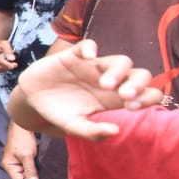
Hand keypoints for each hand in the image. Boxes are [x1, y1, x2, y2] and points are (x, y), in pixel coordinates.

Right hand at [0, 39, 16, 72]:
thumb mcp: (5, 44)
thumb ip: (8, 51)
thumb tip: (12, 59)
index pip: (0, 61)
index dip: (8, 65)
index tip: (15, 64)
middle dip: (8, 67)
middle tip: (14, 65)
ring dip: (5, 69)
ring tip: (9, 64)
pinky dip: (1, 69)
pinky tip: (4, 65)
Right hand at [1, 123, 39, 178]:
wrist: (23, 125)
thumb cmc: (21, 138)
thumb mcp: (27, 156)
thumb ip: (30, 170)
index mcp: (8, 166)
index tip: (39, 178)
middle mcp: (11, 165)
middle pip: (23, 178)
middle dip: (32, 176)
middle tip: (40, 170)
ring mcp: (17, 161)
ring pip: (27, 172)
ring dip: (34, 170)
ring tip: (38, 163)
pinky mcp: (22, 158)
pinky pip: (29, 166)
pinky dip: (34, 165)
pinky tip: (37, 161)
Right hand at [16, 40, 161, 139]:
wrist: (32, 99)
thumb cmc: (58, 112)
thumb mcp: (73, 126)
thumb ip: (92, 132)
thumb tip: (116, 130)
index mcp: (115, 100)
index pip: (145, 94)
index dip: (146, 98)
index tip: (132, 107)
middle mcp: (111, 82)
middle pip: (140, 75)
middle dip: (138, 84)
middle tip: (125, 96)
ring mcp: (95, 68)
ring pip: (121, 61)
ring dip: (118, 71)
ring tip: (105, 84)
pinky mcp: (75, 56)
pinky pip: (88, 45)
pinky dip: (91, 49)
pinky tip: (87, 58)